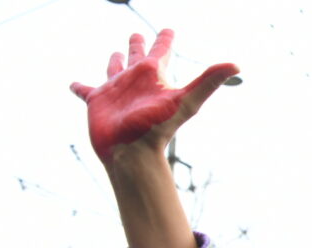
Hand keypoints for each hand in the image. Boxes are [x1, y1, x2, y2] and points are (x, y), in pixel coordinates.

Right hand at [70, 30, 239, 161]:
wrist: (133, 153)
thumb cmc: (158, 128)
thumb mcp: (186, 100)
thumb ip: (209, 81)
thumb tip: (237, 65)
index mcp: (155, 78)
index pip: (162, 52)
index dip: (165, 40)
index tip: (169, 29)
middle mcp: (136, 82)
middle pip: (138, 57)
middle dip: (138, 45)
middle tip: (137, 33)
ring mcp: (116, 92)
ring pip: (114, 70)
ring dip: (114, 61)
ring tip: (115, 53)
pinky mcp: (97, 102)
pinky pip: (86, 91)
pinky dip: (80, 87)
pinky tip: (74, 84)